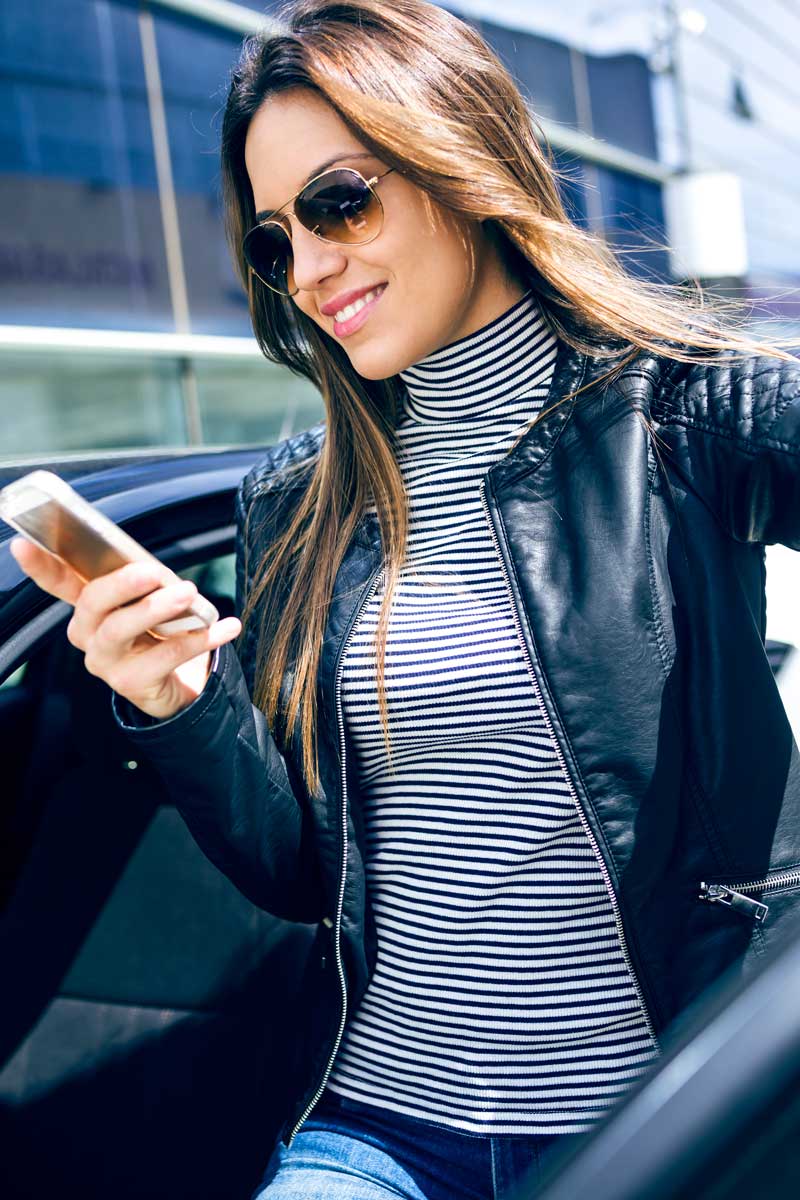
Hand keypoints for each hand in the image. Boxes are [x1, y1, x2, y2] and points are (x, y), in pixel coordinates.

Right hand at [8, 537, 241, 719]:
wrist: (180, 686)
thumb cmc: (161, 633)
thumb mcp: (150, 602)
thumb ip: (144, 584)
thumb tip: (154, 571)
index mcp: (89, 608)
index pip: (59, 582)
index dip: (40, 565)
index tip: (22, 544)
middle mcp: (88, 635)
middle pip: (94, 603)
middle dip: (124, 583)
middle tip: (157, 572)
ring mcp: (105, 661)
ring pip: (121, 629)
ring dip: (156, 608)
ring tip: (188, 595)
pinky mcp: (131, 683)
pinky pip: (165, 657)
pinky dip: (200, 639)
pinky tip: (225, 627)